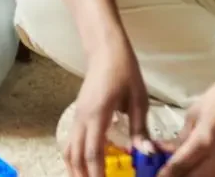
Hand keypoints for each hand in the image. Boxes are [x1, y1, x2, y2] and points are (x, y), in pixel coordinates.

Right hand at [65, 36, 150, 176]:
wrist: (105, 50)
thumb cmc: (124, 71)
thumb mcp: (139, 99)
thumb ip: (140, 128)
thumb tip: (145, 153)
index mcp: (97, 114)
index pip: (93, 151)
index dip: (96, 173)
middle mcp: (82, 117)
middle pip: (75, 153)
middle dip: (82, 175)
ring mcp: (78, 114)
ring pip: (69, 147)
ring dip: (75, 167)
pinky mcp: (79, 113)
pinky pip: (72, 140)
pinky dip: (75, 156)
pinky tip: (84, 164)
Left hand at [158, 76, 214, 175]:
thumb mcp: (195, 115)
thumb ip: (182, 137)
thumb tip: (165, 150)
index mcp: (203, 142)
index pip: (180, 164)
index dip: (166, 174)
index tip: (155, 176)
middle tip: (163, 174)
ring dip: (191, 175)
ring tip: (176, 171)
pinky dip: (203, 173)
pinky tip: (193, 168)